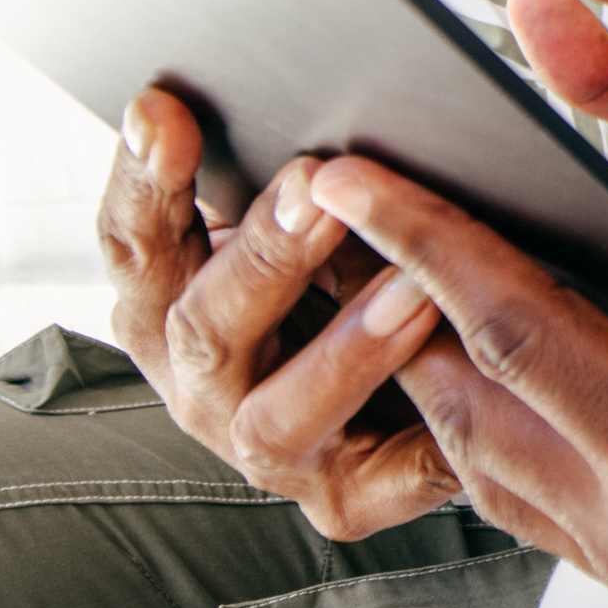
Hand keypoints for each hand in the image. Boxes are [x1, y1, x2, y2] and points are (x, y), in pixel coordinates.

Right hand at [94, 89, 456, 538]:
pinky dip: (430, 434)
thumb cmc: (347, 274)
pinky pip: (388, 474)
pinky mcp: (348, 498)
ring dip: (346, 349)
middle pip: (203, 325)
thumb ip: (281, 177)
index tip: (165, 111)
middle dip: (262, 254)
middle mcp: (202, 382)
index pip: (133, 241)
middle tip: (316, 187)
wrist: (415, 397)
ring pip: (279, 415)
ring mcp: (268, 448)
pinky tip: (475, 383)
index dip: (142, 180)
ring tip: (415, 288)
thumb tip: (290, 110)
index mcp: (169, 303)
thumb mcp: (303, 218)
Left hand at [314, 134, 607, 607]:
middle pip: (465, 399)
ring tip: (378, 294)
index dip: (427, 242)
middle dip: (385, 302)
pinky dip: (486, 433)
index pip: (518, 328)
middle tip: (320, 220)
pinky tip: (498, 394)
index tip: (347, 174)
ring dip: (424, 373)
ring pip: (488, 461)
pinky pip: (534, 504)